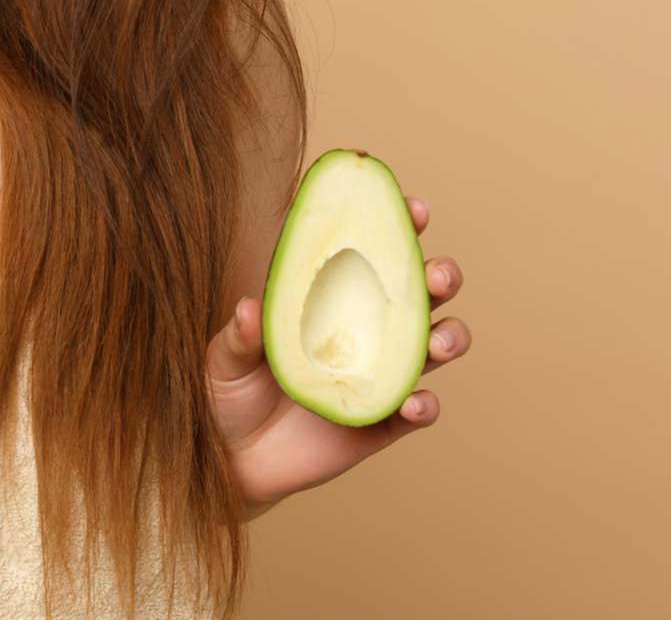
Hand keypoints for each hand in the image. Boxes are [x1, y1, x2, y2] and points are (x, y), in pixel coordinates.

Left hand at [206, 197, 469, 512]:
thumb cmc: (224, 395)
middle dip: (439, 276)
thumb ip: (239, 338)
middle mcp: (361, 332)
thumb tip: (249, 308)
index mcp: (327, 300)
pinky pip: (418, 411)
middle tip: (436, 276)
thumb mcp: (221, 362)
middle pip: (418, 293)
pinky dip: (426, 404)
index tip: (414, 208)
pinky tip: (412, 402)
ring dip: (449, 336)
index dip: (397, 226)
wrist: (229, 462)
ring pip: (433, 346)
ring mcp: (376, 377)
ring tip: (438, 343)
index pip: (369, 254)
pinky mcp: (381, 423)